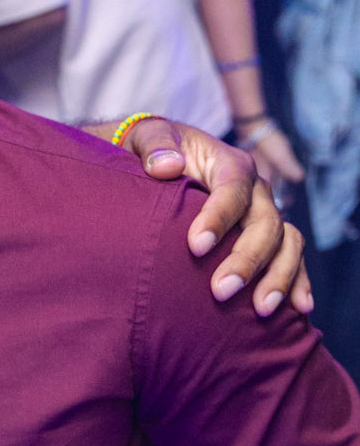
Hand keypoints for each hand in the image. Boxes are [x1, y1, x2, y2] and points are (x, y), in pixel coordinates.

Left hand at [116, 114, 311, 315]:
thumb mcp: (146, 136)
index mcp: (229, 163)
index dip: (218, 217)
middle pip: (264, 222)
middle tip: (221, 291)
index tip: (195, 246)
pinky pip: (289, 257)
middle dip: (247, 259)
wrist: (160, 164)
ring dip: (278, 276)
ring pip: (285, 242)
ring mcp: (263, 215)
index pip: (233, 188)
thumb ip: (154, 147)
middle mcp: (255, 190)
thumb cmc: (153, 152)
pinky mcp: (264, 238)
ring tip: (262, 309)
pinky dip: (297, 282)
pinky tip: (299, 309)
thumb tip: (166, 167)